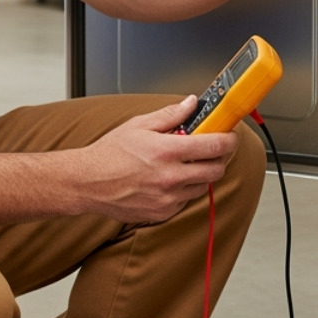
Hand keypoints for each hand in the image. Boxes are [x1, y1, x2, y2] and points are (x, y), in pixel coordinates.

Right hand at [78, 95, 238, 222]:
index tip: (230, 135)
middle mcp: (170, 177)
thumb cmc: (109, 154)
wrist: (88, 182)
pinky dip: (185, 189)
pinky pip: (186, 200)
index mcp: (167, 151)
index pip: (214, 146)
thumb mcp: (139, 125)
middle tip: (211, 149)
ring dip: (202, 174)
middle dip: (219, 158)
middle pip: (216, 170)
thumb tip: (191, 104)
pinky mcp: (162, 212)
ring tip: (185, 164)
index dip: (229, 139)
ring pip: (203, 187)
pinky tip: (170, 179)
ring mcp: (168, 198)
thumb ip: (170, 115)